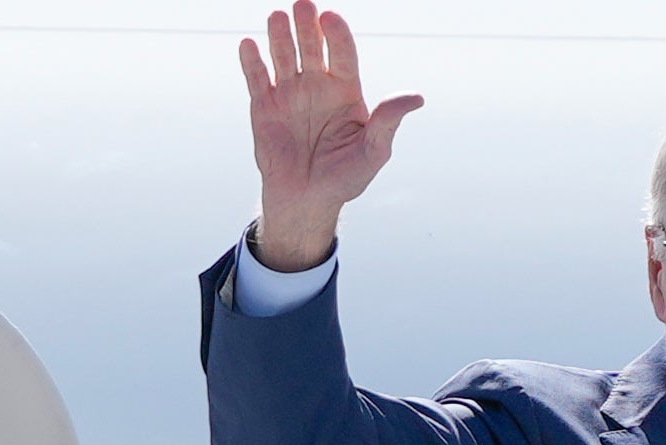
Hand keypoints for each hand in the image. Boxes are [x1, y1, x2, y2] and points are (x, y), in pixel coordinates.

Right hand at [238, 3, 422, 270]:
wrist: (307, 202)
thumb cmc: (345, 178)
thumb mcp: (373, 152)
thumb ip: (388, 122)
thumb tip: (416, 97)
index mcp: (344, 90)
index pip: (342, 54)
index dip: (337, 35)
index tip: (330, 19)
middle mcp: (316, 85)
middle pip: (311, 47)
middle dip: (307, 26)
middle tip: (303, 5)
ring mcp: (288, 94)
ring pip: (283, 56)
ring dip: (279, 36)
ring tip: (277, 17)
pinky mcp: (263, 107)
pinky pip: (257, 79)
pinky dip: (252, 61)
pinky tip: (249, 45)